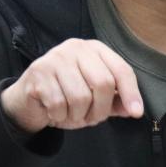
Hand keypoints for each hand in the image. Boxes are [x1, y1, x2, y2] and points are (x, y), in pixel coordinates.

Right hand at [1, 38, 143, 132]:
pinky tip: (54, 112)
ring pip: (81, 97)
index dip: (131, 93)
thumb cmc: (66, 96)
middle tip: (91, 118)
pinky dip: (60, 116)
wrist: (29, 100)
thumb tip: (135, 109)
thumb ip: (115, 102)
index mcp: (95, 49)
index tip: (136, 113)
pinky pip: (59, 104)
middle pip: (103, 83)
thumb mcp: (95, 99)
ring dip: (78, 115)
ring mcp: (56, 57)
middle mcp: (76, 47)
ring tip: (70, 114)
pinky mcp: (39, 72)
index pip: (121, 69)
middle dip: (100, 110)